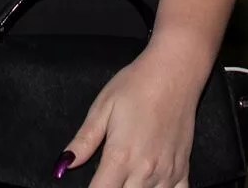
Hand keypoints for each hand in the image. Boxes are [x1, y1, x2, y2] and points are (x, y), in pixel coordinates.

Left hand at [60, 54, 196, 187]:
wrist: (175, 72)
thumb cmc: (136, 85)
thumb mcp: (102, 107)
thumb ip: (83, 140)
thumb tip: (63, 164)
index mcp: (121, 156)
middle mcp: (145, 170)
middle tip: (106, 179)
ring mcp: (167, 173)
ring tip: (125, 181)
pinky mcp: (183, 169)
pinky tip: (152, 187)